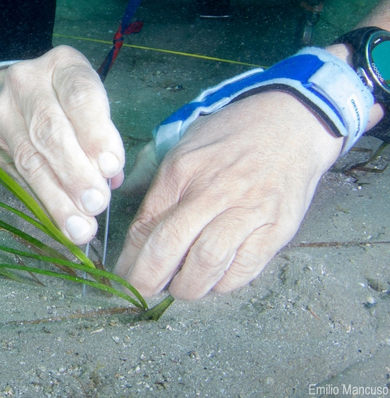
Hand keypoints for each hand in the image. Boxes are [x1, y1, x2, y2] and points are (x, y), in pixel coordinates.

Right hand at [0, 45, 124, 244]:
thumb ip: (101, 135)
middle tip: (96, 204)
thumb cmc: (64, 99)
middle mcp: (26, 82)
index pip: (79, 96)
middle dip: (75, 172)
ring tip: (80, 227)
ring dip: (56, 197)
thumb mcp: (89, 101)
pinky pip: (15, 176)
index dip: (96, 133)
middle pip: (50, 129)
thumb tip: (110, 179)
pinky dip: (40, 203)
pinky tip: (57, 224)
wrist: (6, 87)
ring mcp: (0, 110)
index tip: (111, 167)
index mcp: (61, 65)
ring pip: (29, 158)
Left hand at [114, 91, 344, 299]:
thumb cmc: (230, 138)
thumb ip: (160, 191)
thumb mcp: (184, 149)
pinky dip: (222, 284)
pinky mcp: (277, 229)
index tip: (124, 274)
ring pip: (207, 264)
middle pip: (171, 246)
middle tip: (144, 291)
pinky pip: (243, 270)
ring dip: (187, 286)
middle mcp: (214, 191)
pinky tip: (214, 279)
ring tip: (180, 286)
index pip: (147, 224)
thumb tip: (137, 238)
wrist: (289, 124)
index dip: (130, 258)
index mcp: (182, 170)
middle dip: (149, 278)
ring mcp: (248, 211)